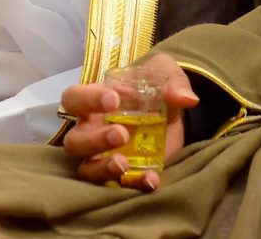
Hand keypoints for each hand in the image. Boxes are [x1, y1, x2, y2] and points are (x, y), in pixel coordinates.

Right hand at [61, 54, 197, 190]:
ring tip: (124, 162)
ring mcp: (104, 156)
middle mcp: (92, 130)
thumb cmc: (156, 87)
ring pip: (86, 169)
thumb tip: (186, 98)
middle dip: (94, 140)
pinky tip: (151, 178)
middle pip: (74, 141)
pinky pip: (119, 187)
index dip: (86, 100)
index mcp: (94, 100)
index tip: (113, 99)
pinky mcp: (125, 174)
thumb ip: (173, 82)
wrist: (173, 114)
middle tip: (121, 134)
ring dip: (102, 168)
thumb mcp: (165, 74)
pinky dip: (134, 184)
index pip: (74, 98)